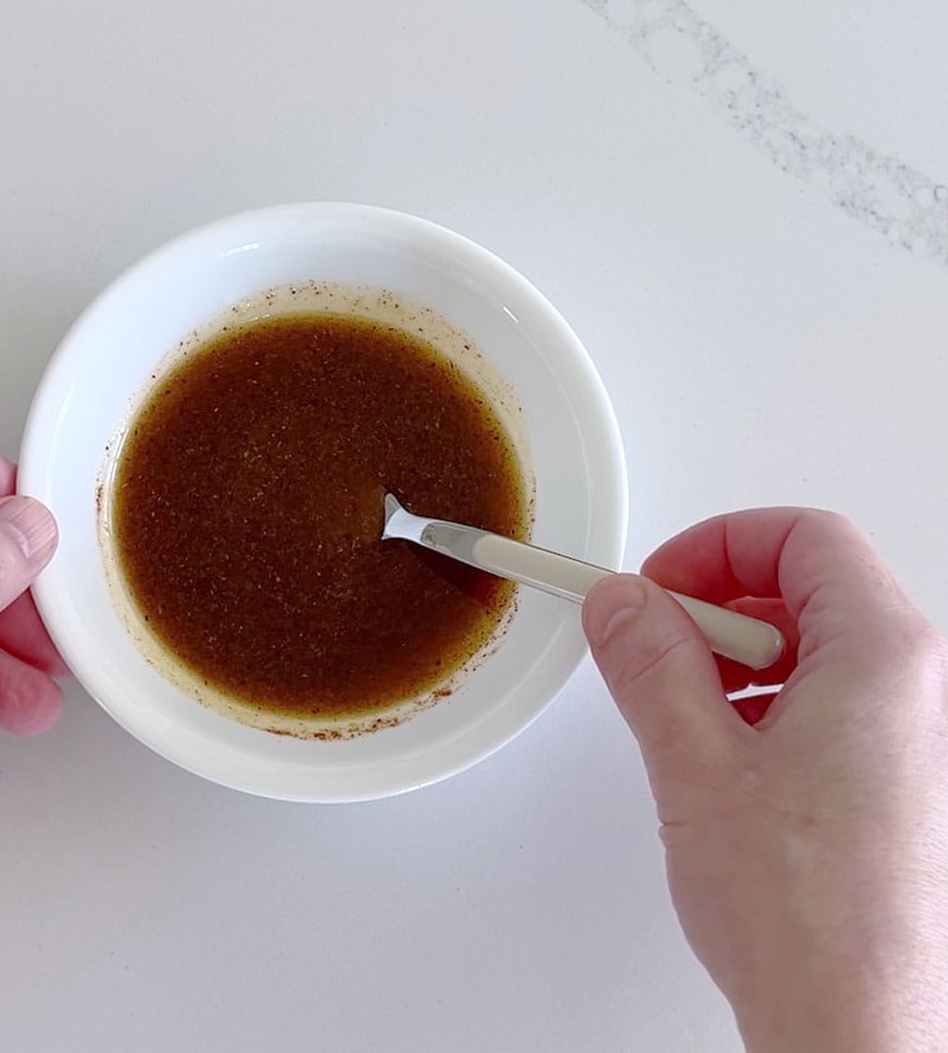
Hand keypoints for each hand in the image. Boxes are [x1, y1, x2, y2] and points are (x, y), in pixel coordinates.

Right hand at [582, 509, 947, 1052]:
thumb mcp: (695, 763)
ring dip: (738, 656)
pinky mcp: (898, 782)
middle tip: (656, 642)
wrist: (860, 1032)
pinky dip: (766, 702)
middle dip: (718, 602)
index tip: (659, 584)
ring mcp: (914, 737)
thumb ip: (649, 661)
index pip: (804, 536)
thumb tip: (621, 601)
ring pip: (819, 646)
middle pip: (811, 586)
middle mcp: (918, 686)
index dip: (718, 544)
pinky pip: (832, 702)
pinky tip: (722, 754)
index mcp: (883, 655)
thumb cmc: (810, 917)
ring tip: (682, 709)